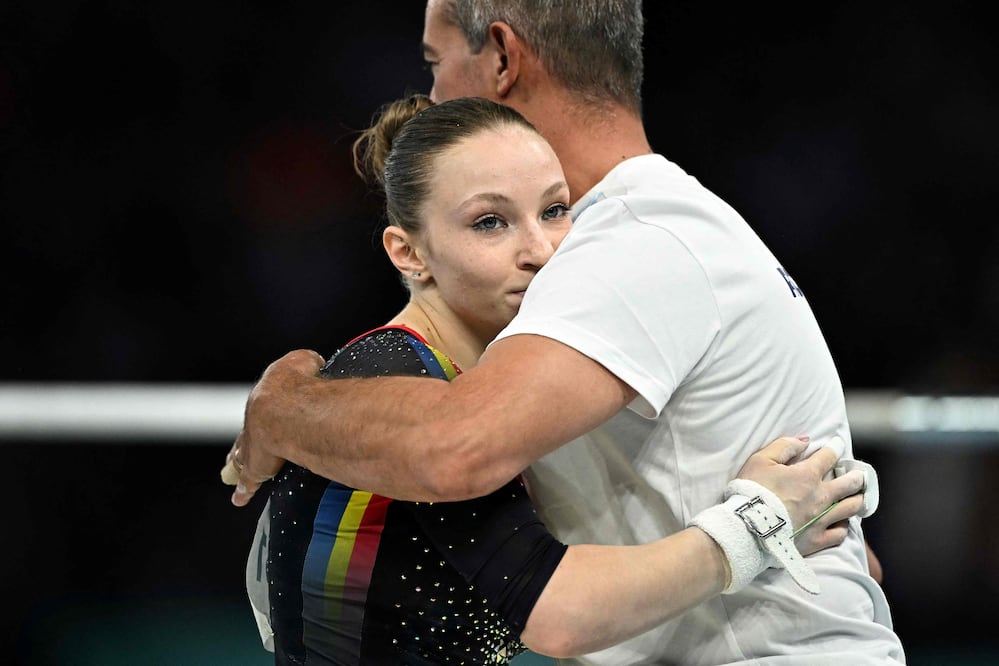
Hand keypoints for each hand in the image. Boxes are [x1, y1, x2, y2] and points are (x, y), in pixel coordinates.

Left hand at [221, 349, 325, 506]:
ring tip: (234, 471)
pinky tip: (239, 499)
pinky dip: (244, 490)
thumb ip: (307, 365)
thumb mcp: (303, 361)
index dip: (264, 412)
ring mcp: (253, 446)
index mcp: (266, 397)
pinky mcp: (255, 468)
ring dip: (241, 463)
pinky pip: (247, 482)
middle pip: (246, 434)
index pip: (262, 406)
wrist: (284, 407)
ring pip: (242, 457)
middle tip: (239, 449)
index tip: (264, 417)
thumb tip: (315, 366)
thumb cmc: (297, 382)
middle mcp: (254, 422)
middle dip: (245, 440)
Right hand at [736, 436, 865, 556]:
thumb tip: (805, 440)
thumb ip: (784, 446)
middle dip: (857, 476)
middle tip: (859, 475)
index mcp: (807, 475)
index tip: (838, 444)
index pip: (828, 457)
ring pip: (851, 508)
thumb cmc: (751, 491)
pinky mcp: (817, 540)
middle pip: (850, 484)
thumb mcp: (761, 460)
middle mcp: (820, 497)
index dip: (835, 448)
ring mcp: (821, 520)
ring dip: (857, 500)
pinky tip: (841, 523)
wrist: (747, 527)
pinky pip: (840, 534)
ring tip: (858, 498)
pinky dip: (843, 526)